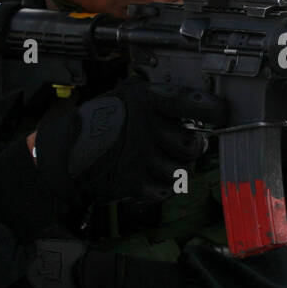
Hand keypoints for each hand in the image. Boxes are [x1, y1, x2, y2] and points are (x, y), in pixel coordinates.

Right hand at [34, 80, 225, 206]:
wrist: (64, 151)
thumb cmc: (96, 122)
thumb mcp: (124, 97)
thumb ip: (155, 98)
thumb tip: (189, 100)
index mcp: (145, 101)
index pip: (188, 103)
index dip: (210, 108)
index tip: (222, 112)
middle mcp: (146, 127)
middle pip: (190, 145)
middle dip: (193, 147)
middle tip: (190, 144)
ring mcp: (140, 156)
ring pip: (181, 170)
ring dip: (177, 169)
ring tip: (165, 162)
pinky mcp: (133, 180)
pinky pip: (164, 190)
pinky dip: (163, 188)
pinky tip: (155, 179)